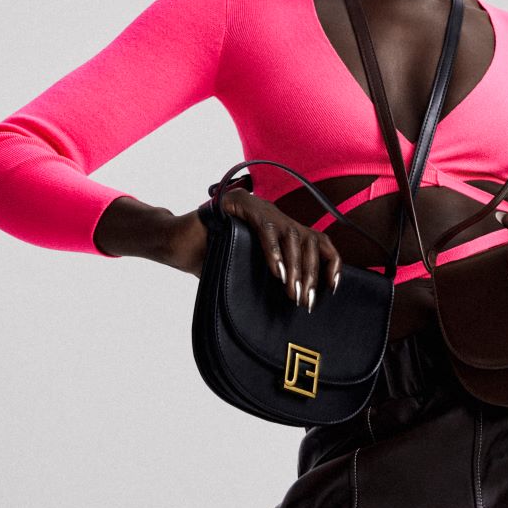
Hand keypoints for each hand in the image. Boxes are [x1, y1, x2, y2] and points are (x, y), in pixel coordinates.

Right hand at [214, 189, 341, 311]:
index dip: (329, 263)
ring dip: (295, 266)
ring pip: (291, 234)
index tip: (332, 288)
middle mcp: (274, 215)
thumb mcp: (250, 272)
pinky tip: (276, 272)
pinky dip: (273, 250)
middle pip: (308, 240)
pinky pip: (266, 226)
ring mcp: (258, 207)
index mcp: (280, 229)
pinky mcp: (240, 203)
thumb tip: (297, 303)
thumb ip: (272, 279)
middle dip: (310, 273)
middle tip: (305, 300)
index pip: (317, 240)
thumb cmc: (210, 259)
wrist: (175, 243)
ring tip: (292, 291)